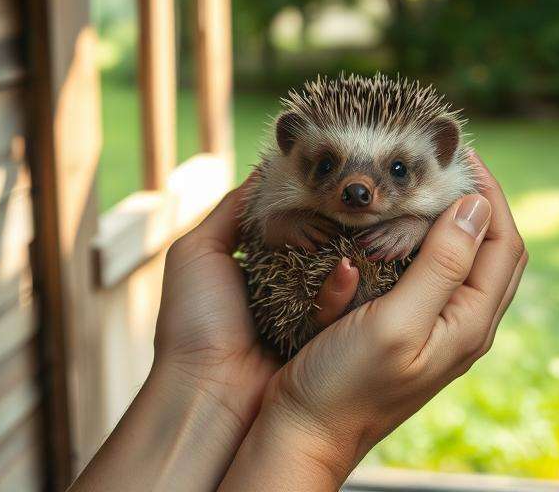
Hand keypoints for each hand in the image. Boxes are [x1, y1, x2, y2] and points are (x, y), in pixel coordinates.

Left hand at [71, 179, 362, 491]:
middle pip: (328, 241)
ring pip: (344, 271)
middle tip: (365, 199)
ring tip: (363, 234)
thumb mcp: (197, 252)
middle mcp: (291, 282)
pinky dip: (344, 290)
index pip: (300, 218)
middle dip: (346, 222)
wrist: (204, 393)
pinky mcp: (325, 339)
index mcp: (262, 261)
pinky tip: (347, 273)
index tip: (338, 173)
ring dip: (352, 252)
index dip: (316, 197)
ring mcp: (310, 312)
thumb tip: (267, 165)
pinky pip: (344, 308)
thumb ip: (232, 209)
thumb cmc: (193, 323)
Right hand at [220, 154, 526, 488]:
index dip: (489, 193)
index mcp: (469, 322)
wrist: (304, 432)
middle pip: (492, 248)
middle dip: (476, 199)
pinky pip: (431, 273)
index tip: (458, 153)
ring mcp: (436, 328)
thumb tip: (476, 206)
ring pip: (462, 259)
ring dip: (450, 217)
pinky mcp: (408, 328)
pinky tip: (394, 224)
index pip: (504, 243)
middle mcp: (462, 324)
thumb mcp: (398, 321)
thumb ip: (442, 265)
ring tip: (422, 182)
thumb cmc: (346, 383)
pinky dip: (422, 239)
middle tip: (442, 161)